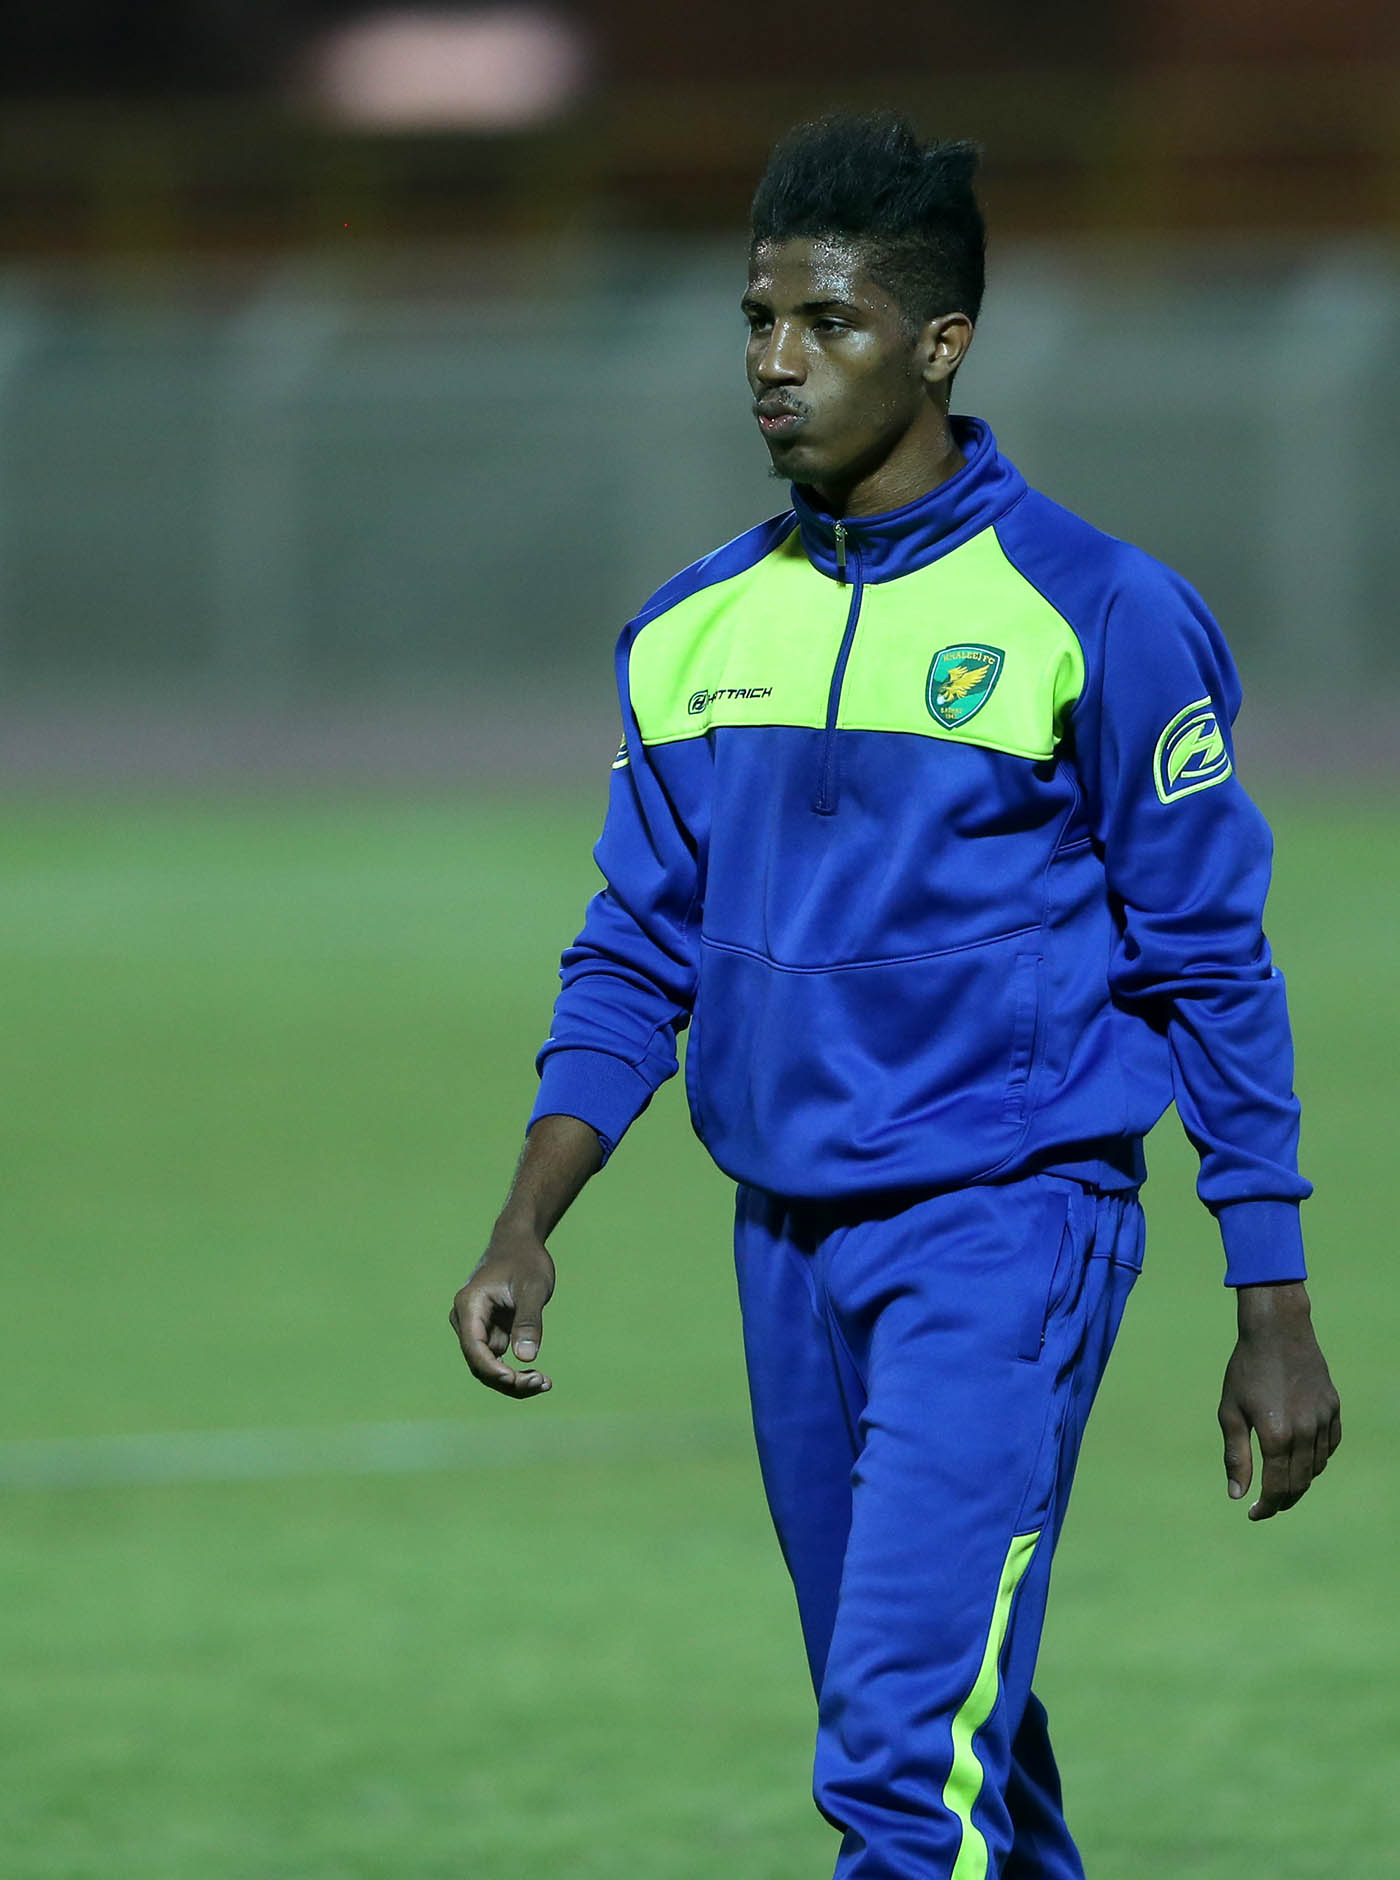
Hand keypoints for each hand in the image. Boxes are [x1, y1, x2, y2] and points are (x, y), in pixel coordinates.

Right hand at [450, 1231, 556, 1398]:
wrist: (520, 1243)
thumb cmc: (526, 1260)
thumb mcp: (533, 1288)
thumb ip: (529, 1321)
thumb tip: (527, 1357)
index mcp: (469, 1305)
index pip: (474, 1348)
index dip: (493, 1370)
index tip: (517, 1379)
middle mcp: (465, 1320)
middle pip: (479, 1363)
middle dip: (508, 1380)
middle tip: (542, 1383)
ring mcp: (475, 1328)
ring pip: (487, 1367)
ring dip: (513, 1381)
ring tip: (544, 1383)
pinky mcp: (488, 1333)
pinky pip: (496, 1361)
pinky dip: (516, 1372)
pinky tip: (540, 1378)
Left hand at [1218, 1281, 1340, 1519]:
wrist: (1277, 1332)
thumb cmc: (1246, 1371)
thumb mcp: (1230, 1412)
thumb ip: (1235, 1456)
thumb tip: (1235, 1494)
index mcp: (1277, 1435)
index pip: (1277, 1488)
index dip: (1266, 1507)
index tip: (1252, 1514)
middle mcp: (1305, 1432)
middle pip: (1300, 1484)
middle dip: (1282, 1500)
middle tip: (1265, 1506)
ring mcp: (1324, 1420)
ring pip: (1317, 1468)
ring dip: (1300, 1482)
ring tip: (1280, 1482)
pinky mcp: (1334, 1409)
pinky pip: (1330, 1447)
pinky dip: (1317, 1460)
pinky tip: (1301, 1459)